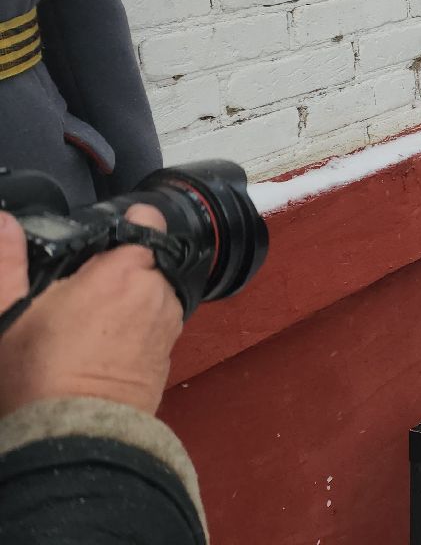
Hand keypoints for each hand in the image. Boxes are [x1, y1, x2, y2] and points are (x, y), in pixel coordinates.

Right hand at [0, 205, 182, 418]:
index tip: (112, 230)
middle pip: (148, 261)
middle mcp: (154, 293)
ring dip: (131, 298)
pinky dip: (137, 326)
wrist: (75, 434)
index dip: (132, 223)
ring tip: (90, 319)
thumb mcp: (6, 313)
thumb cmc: (39, 374)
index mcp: (122, 272)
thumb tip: (4, 222)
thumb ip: (6, 262)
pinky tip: (103, 342)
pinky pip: (156, 325)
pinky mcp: (168, 354)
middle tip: (82, 285)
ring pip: (153, 293)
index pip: (146, 225)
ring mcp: (166, 324)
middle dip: (121, 267)